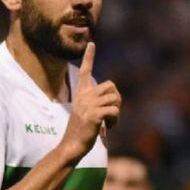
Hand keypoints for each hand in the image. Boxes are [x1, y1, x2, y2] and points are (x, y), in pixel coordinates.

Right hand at [60, 42, 120, 159]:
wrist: (72, 145)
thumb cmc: (82, 131)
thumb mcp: (88, 113)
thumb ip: (97, 102)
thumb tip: (115, 97)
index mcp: (81, 94)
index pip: (85, 71)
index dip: (89, 57)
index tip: (92, 43)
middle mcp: (84, 96)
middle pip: (111, 86)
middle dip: (117, 99)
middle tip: (112, 112)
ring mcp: (88, 105)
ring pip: (115, 98)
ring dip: (117, 112)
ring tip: (110, 122)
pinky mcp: (93, 115)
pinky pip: (114, 110)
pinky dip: (115, 120)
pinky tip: (107, 127)